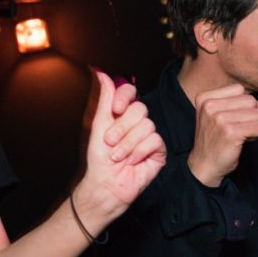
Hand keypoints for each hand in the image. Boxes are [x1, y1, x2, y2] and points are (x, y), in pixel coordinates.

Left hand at [74, 71, 165, 222]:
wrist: (106, 183)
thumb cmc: (99, 158)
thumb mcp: (98, 125)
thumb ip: (105, 99)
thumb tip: (101, 72)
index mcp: (122, 114)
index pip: (130, 92)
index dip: (125, 97)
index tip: (116, 109)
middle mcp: (137, 122)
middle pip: (139, 109)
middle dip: (121, 128)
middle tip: (110, 142)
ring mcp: (149, 136)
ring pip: (147, 126)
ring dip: (127, 144)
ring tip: (118, 156)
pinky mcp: (159, 151)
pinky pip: (154, 140)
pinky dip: (139, 151)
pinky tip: (132, 161)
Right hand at [187, 84, 257, 186]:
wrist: (204, 164)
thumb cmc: (213, 138)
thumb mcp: (212, 113)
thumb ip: (229, 101)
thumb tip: (256, 100)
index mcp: (205, 98)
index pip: (239, 89)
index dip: (241, 104)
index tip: (231, 116)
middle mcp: (210, 106)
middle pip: (250, 100)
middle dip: (250, 115)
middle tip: (237, 127)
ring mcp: (219, 119)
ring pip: (257, 114)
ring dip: (253, 126)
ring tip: (239, 134)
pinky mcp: (230, 133)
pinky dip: (255, 135)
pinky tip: (242, 141)